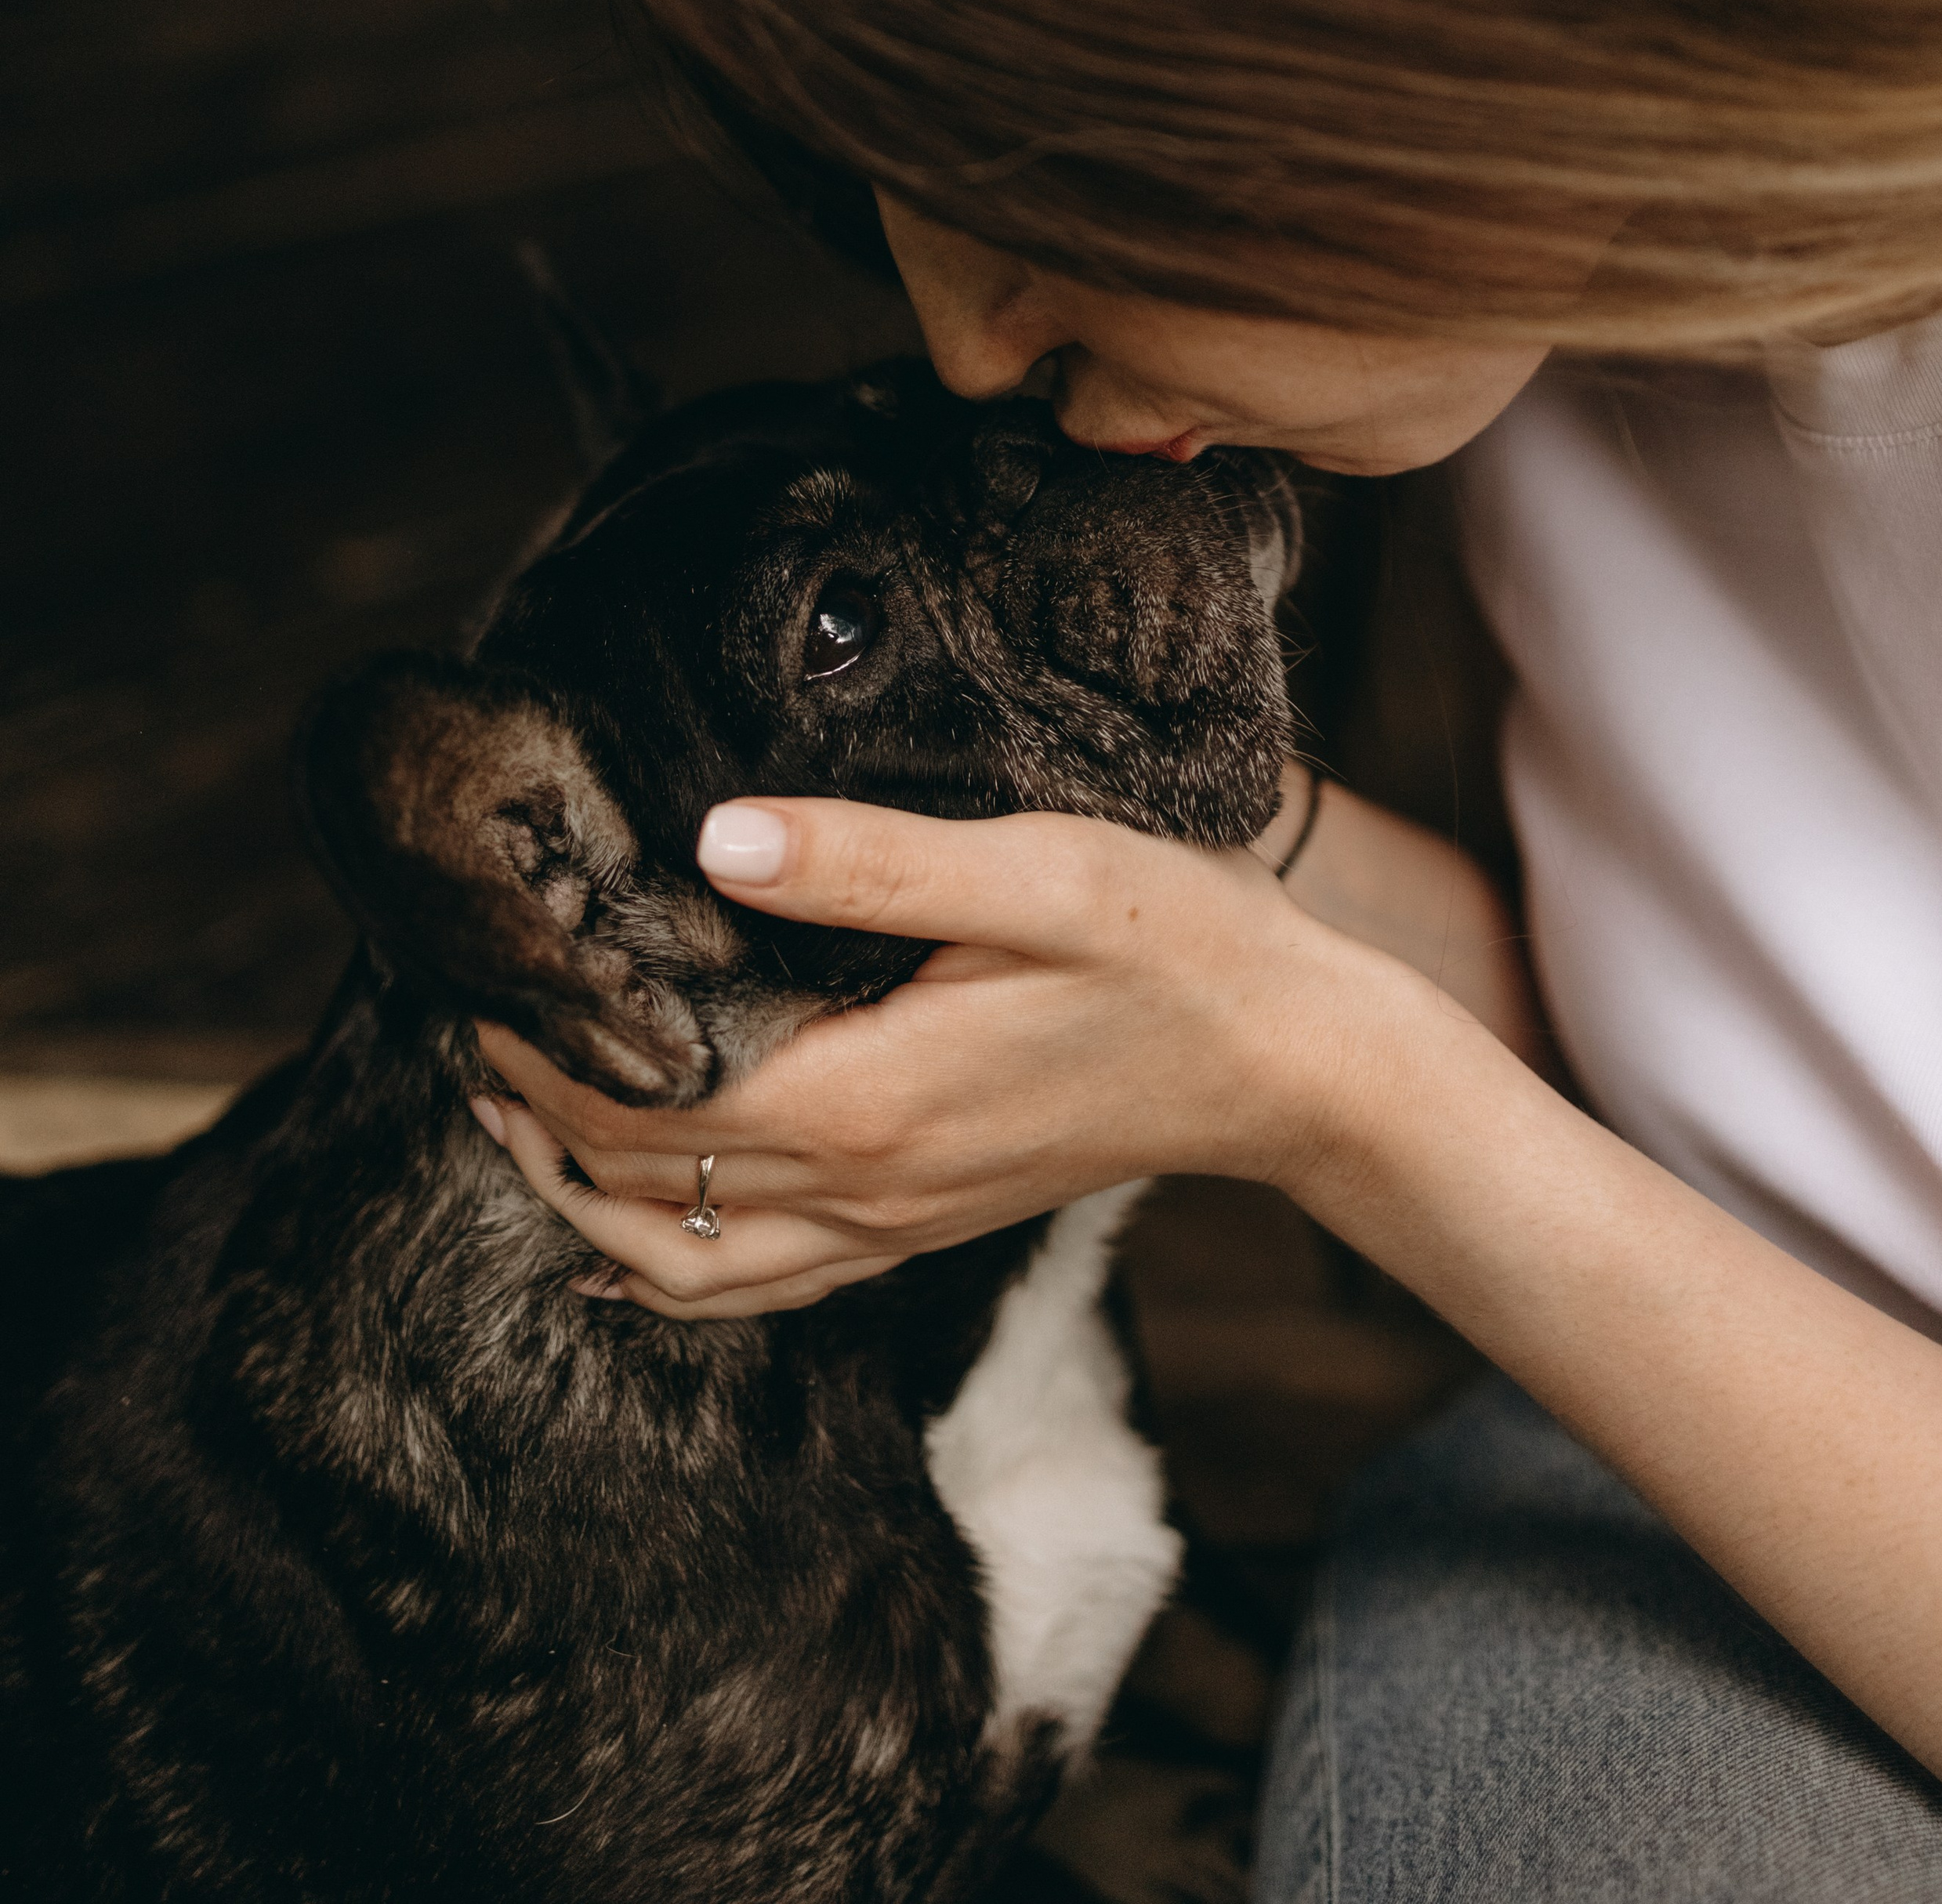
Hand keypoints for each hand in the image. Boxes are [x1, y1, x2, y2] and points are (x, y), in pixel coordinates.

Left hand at [473, 795, 1371, 1318]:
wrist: (1291, 1064)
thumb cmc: (1176, 948)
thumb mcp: (1037, 872)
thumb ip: (872, 861)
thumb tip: (712, 838)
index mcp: (866, 1100)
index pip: (642, 1104)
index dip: (539, 1054)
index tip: (476, 982)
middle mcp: (862, 1188)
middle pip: (635, 1196)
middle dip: (530, 1122)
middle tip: (467, 1034)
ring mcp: (892, 1225)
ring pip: (681, 1270)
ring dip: (582, 1202)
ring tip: (518, 1118)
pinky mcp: (921, 1228)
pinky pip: (758, 1287)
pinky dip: (667, 1271)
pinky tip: (629, 1231)